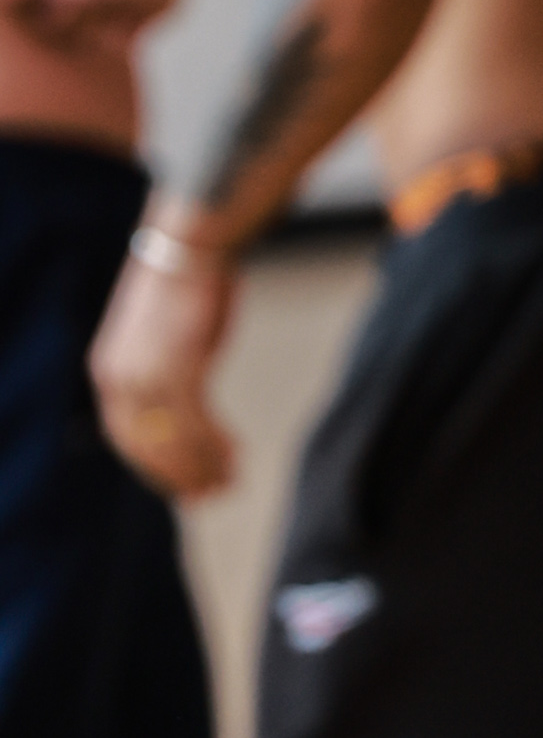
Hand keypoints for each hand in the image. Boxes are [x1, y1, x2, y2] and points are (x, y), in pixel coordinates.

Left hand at [90, 230, 240, 499]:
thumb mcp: (165, 338)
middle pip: (148, 447)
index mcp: (110, 372)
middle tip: (212, 494)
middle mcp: (120, 379)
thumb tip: (184, 407)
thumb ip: (166, 375)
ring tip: (231, 479)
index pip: (127, 438)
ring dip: (203, 465)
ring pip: (174, 439)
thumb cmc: (188, 285)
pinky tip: (236, 451)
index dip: (157, 468)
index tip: (185, 486)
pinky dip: (215, 443)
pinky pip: (196, 422)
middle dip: (180, 476)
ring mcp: (146, 375)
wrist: (192, 243)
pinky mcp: (177, 367)